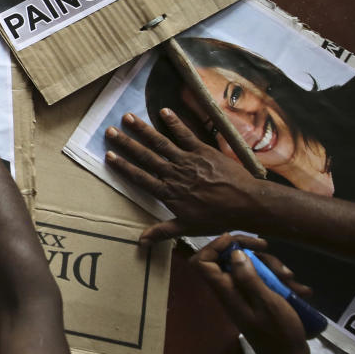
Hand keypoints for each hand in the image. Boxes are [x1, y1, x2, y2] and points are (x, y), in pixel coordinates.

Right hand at [104, 109, 263, 244]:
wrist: (245, 204)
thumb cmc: (217, 218)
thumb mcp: (187, 228)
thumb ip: (162, 232)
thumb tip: (140, 243)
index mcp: (168, 193)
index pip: (140, 177)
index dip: (123, 166)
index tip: (108, 155)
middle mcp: (174, 174)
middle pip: (145, 156)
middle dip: (126, 143)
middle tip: (110, 131)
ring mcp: (188, 160)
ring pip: (161, 142)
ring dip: (143, 129)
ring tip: (128, 117)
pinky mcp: (203, 151)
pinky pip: (186, 134)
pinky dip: (174, 122)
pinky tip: (163, 111)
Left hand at [194, 233, 309, 353]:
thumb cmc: (278, 333)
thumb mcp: (267, 302)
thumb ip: (249, 278)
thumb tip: (234, 253)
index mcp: (226, 291)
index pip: (202, 263)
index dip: (213, 247)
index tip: (235, 240)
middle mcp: (231, 290)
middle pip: (230, 259)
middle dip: (252, 252)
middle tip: (268, 249)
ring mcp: (245, 294)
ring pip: (251, 268)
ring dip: (272, 268)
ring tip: (291, 279)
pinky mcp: (258, 298)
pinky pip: (264, 280)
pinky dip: (280, 281)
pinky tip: (300, 289)